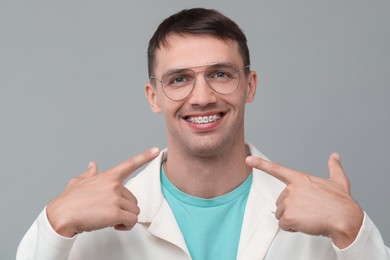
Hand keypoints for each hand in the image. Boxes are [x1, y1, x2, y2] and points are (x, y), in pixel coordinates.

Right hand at [46, 147, 159, 237]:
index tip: (156, 151)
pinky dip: (126, 226)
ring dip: (125, 218)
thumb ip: (89, 173)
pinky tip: (115, 226)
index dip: (145, 156)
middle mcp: (114, 185)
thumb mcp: (77, 182)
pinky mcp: (116, 213)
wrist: (60, 216)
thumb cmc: (67, 201)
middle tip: (109, 213)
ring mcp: (116, 198)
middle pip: (133, 199)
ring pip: (134, 211)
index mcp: (108, 177)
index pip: (130, 164)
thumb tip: (92, 165)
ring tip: (110, 219)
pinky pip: (132, 221)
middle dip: (124, 208)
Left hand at [246, 153, 363, 247]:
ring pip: (281, 214)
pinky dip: (292, 228)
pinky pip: (283, 225)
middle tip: (309, 211)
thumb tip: (335, 156)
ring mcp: (289, 202)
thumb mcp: (339, 181)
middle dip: (292, 208)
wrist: (346, 219)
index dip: (260, 164)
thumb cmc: (342, 202)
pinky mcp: (289, 216)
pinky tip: (305, 225)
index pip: (276, 169)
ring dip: (292, 219)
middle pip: (281, 201)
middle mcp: (292, 188)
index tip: (247, 159)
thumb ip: (334, 167)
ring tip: (308, 217)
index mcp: (300, 178)